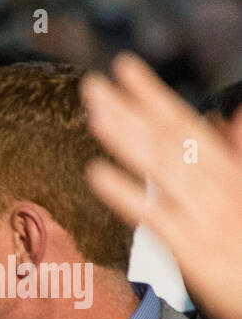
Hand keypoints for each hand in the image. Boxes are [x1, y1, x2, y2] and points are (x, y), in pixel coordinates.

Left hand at [82, 52, 241, 318]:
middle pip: (169, 140)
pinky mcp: (195, 251)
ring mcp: (206, 217)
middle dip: (130, 109)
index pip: (185, 123)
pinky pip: (154, 218)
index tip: (124, 68)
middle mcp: (219, 187)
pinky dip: (126, 194)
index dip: (153, 94)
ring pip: (161, 169)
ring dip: (125, 139)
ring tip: (93, 113)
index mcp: (229, 172)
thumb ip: (236, 156)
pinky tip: (95, 174)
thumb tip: (232, 116)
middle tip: (91, 84)